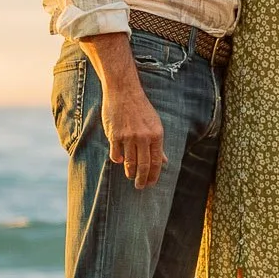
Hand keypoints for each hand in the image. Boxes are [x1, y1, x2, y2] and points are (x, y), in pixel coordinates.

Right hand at [84, 33, 165, 188]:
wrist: (124, 91)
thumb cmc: (141, 108)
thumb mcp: (155, 124)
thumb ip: (158, 144)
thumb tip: (164, 161)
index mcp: (156, 134)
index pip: (157, 161)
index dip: (154, 175)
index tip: (151, 183)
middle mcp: (143, 137)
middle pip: (144, 165)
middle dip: (142, 179)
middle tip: (140, 186)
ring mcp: (128, 136)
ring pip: (129, 162)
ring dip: (130, 172)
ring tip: (130, 176)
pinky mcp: (114, 135)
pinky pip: (116, 154)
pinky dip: (117, 159)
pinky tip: (119, 161)